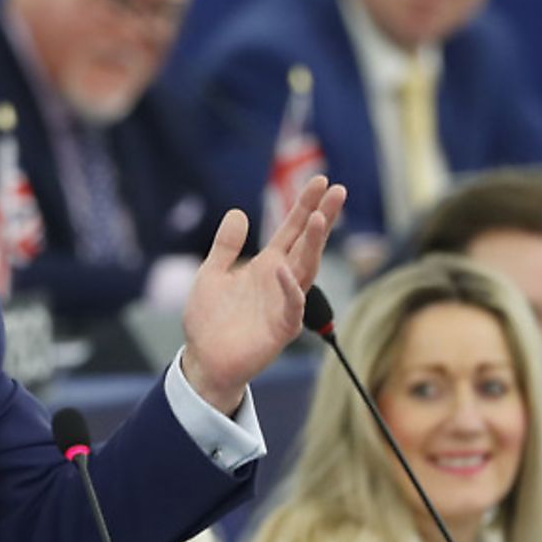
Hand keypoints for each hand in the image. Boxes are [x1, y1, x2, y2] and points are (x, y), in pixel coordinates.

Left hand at [180, 176, 345, 413]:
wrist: (203, 360)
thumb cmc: (209, 321)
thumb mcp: (211, 274)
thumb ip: (225, 246)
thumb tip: (237, 213)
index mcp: (267, 266)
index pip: (291, 231)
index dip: (305, 206)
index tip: (320, 181)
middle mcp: (281, 281)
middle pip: (307, 244)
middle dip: (322, 217)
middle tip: (337, 190)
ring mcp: (285, 304)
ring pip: (306, 269)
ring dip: (314, 245)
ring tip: (320, 218)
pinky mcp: (281, 329)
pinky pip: (292, 306)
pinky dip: (289, 288)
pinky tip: (284, 269)